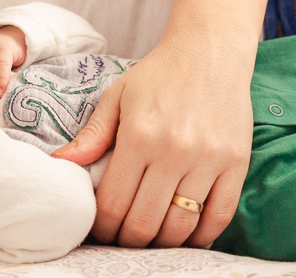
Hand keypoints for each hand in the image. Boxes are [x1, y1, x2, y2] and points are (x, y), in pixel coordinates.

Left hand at [51, 45, 251, 248]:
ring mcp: (208, 159)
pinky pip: (219, 216)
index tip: (99, 230)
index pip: (114, 203)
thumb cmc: (159, 74)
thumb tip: (59, 163)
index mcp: (139, 136)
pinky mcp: (236, 163)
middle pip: (145, 223)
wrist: (209, 51)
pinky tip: (186, 235)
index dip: (102, 227)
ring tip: (150, 238)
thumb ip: (92, 134)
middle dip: (128, 240)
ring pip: (181, 226)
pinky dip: (202, 236)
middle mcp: (174, 151)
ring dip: (162, 243)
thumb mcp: (117, 96)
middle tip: (121, 239)